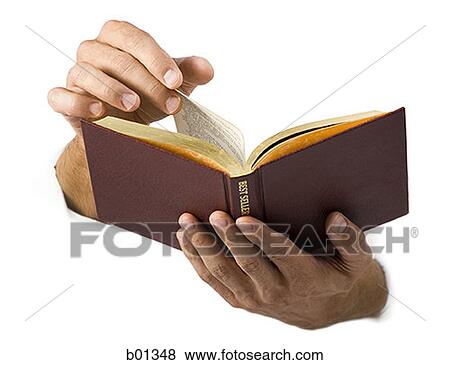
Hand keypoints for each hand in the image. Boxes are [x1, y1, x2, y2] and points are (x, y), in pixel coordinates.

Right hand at [50, 20, 213, 216]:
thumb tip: (207, 69)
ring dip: (114, 91)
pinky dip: (78, 102)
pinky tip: (99, 112)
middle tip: (169, 104)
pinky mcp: (63, 99)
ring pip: (88, 74)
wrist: (121, 130)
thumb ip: (186, 74)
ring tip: (134, 106)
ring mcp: (76, 74)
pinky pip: (61, 96)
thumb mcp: (168, 86)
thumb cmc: (144, 99)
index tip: (176, 81)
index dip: (157, 59)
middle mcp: (93, 51)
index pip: (135, 39)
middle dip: (147, 82)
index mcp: (118, 39)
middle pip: (117, 59)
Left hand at [177, 211, 387, 328]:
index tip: (243, 219)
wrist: (337, 314)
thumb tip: (334, 218)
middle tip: (213, 214)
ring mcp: (256, 299)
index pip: (279, 254)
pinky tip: (188, 244)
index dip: (259, 236)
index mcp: (305, 277)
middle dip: (226, 237)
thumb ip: (349, 238)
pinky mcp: (243, 301)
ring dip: (203, 248)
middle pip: (245, 263)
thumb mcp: (360, 260)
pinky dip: (198, 263)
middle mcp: (277, 291)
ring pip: (223, 273)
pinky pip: (215, 283)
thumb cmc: (346, 280)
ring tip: (188, 225)